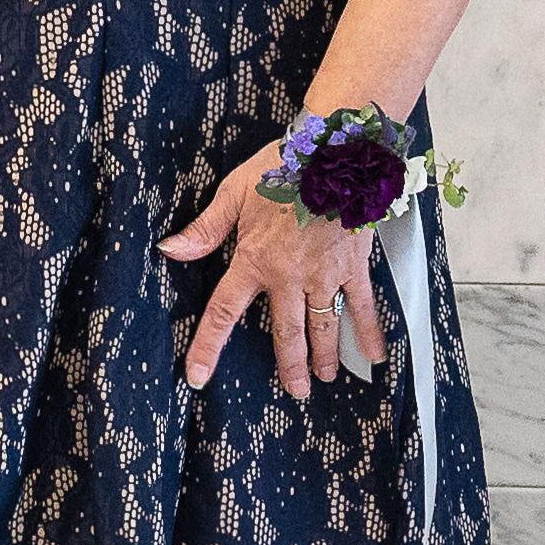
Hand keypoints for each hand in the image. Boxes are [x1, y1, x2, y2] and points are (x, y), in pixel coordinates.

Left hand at [159, 140, 388, 399]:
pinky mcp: (353, 266)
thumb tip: (169, 251)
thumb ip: (204, 230)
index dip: (208, 348)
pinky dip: (369, 331)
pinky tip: (374, 355)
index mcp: (253, 262)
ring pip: (323, 326)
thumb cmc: (282, 167)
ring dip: (324, 355)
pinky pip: (363, 305)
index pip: (223, 313)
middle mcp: (288, 277)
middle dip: (290, 366)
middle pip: (286, 333)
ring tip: (324, 378)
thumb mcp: (233, 194)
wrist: (334, 153)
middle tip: (296, 391)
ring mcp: (324, 275)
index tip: (198, 378)